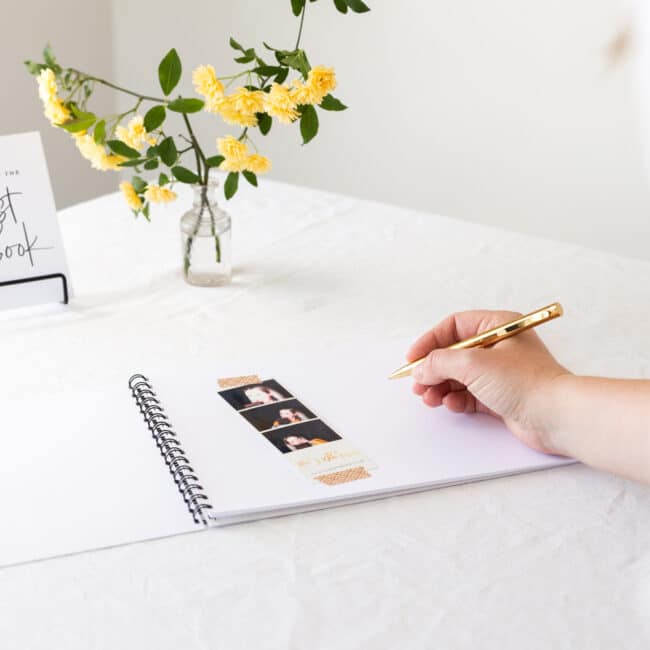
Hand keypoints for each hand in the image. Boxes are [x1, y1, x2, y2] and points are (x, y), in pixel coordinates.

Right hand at [408, 310, 569, 453]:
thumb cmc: (526, 382)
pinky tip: (451, 405)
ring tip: (429, 398)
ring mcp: (500, 373)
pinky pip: (469, 394)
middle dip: (433, 369)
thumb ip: (440, 362)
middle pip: (454, 353)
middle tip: (418, 383)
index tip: (413, 358)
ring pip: (459, 376)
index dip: (430, 341)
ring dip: (440, 386)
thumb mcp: (474, 364)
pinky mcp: (501, 396)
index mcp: (498, 326)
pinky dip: (456, 399)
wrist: (558, 417)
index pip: (454, 327)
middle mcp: (499, 347)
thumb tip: (421, 369)